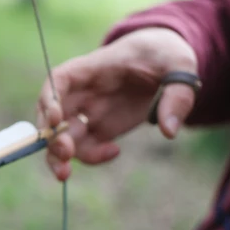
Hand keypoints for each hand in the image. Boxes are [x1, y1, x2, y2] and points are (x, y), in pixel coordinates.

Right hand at [36, 27, 197, 180]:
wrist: (162, 62)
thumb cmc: (164, 55)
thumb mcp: (179, 64)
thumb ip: (177, 94)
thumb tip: (168, 130)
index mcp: (92, 69)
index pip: (58, 80)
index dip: (50, 99)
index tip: (55, 120)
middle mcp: (82, 93)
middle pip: (51, 115)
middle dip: (51, 138)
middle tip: (65, 155)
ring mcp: (88, 113)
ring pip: (60, 137)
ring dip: (57, 157)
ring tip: (64, 175)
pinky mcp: (98, 130)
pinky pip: (84, 148)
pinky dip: (91, 157)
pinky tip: (113, 152)